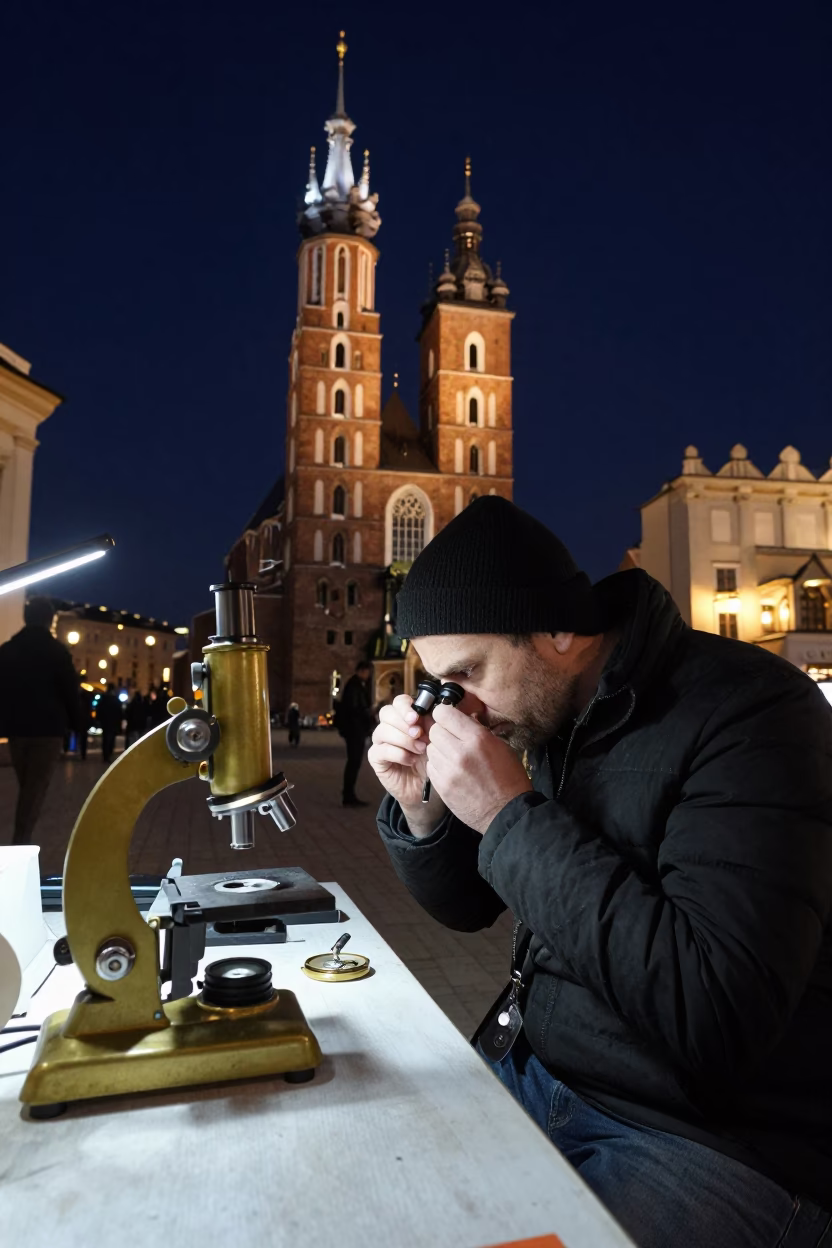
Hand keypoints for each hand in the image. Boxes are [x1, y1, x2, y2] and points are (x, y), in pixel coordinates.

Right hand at [368, 694, 446, 833]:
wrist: (427, 788)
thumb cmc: (434, 759)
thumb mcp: (438, 739)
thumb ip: (436, 723)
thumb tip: (440, 709)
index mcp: (405, 717)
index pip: (399, 702)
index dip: (406, 707)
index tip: (418, 717)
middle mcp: (390, 726)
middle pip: (387, 713)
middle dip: (404, 722)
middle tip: (419, 734)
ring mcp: (381, 741)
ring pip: (383, 730)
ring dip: (403, 739)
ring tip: (420, 749)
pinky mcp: (376, 758)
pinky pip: (381, 750)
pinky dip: (398, 754)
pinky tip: (411, 760)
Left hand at [426, 703, 532, 833]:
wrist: (507, 812)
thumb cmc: (508, 778)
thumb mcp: (500, 746)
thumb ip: (478, 730)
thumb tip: (463, 718)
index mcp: (477, 738)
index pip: (443, 713)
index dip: (445, 714)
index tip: (449, 719)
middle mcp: (460, 752)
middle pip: (434, 730)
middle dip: (442, 733)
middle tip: (453, 741)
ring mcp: (449, 771)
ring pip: (430, 748)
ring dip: (439, 750)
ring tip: (454, 758)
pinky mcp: (442, 786)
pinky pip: (431, 767)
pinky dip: (438, 767)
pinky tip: (452, 772)